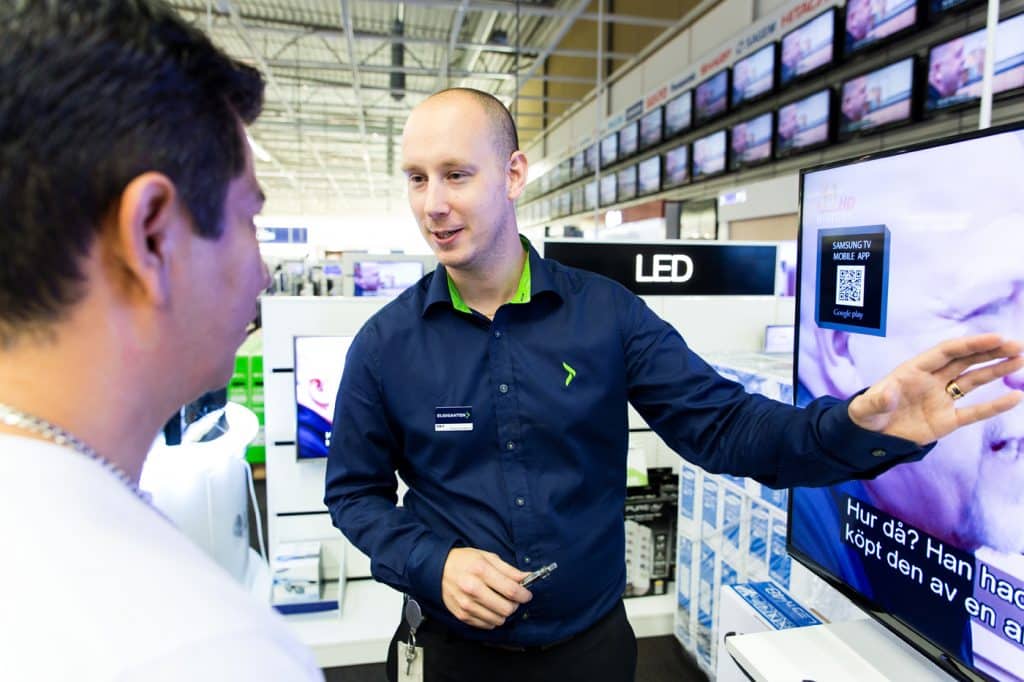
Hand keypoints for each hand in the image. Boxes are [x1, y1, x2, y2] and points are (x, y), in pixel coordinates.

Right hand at [441, 547, 531, 628]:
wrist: (438, 569)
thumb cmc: (464, 561)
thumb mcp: (488, 557)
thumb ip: (509, 570)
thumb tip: (527, 578)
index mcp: (481, 571)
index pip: (511, 590)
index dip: (524, 594)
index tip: (527, 594)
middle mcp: (473, 589)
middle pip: (506, 608)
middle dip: (515, 605)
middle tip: (512, 598)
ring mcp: (466, 605)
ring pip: (498, 619)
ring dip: (504, 613)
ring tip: (499, 602)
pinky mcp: (462, 615)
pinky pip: (487, 625)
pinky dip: (492, 618)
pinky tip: (489, 607)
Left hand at [848, 333, 1023, 444]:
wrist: (870, 438)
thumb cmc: (866, 416)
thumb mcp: (865, 408)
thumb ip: (877, 400)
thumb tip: (887, 392)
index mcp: (914, 370)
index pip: (946, 352)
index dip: (970, 344)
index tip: (996, 337)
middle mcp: (931, 380)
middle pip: (965, 361)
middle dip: (990, 352)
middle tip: (1017, 345)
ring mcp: (941, 399)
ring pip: (974, 380)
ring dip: (996, 370)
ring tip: (1020, 359)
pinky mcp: (947, 420)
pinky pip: (974, 412)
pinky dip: (994, 406)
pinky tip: (1016, 397)